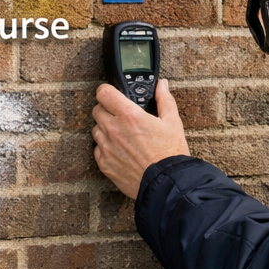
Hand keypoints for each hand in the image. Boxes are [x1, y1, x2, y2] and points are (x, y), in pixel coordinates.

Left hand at [92, 80, 189, 199]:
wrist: (166, 183)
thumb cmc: (170, 153)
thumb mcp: (173, 122)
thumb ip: (164, 100)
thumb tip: (162, 86)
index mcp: (129, 115)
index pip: (103, 93)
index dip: (107, 91)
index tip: (112, 94)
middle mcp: (113, 129)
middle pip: (97, 110)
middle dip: (107, 110)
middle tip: (120, 116)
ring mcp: (107, 148)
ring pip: (96, 130)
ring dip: (105, 129)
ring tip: (122, 135)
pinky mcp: (105, 164)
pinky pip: (97, 150)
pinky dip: (105, 148)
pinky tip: (120, 151)